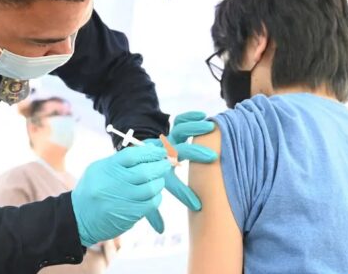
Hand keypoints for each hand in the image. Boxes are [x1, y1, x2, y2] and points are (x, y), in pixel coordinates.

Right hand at [72, 145, 170, 246]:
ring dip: (159, 182)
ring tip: (159, 179)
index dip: (150, 152)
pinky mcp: (129, 215)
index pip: (133, 155)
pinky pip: (151, 203)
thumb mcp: (100, 169)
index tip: (160, 151)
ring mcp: (122, 200)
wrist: (79, 217)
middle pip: (145, 171)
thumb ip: (120, 161)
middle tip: (165, 163)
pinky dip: (156, 197)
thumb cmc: (92, 189)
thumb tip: (148, 152)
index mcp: (106, 168)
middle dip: (160, 166)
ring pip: (151, 188)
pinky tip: (154, 194)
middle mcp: (114, 183)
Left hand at [143, 111, 217, 231]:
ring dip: (195, 129)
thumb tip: (160, 232)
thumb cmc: (147, 178)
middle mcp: (165, 154)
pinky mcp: (172, 132)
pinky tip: (201, 115)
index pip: (172, 184)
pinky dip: (189, 117)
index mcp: (159, 171)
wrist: (134, 156)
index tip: (197, 205)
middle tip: (213, 158)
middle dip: (197, 155)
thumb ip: (153, 211)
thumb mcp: (148, 193)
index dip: (185, 196)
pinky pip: (180, 122)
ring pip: (181, 131)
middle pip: (181, 151)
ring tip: (211, 127)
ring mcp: (169, 141)